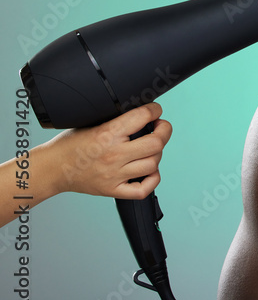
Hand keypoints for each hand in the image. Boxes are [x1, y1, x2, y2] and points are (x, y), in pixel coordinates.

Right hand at [38, 103, 172, 200]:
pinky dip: (152, 180)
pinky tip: (149, 171)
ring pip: (153, 164)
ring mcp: (114, 174)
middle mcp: (113, 155)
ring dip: (157, 154)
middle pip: (156, 143)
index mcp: (107, 134)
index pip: (142, 117)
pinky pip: (143, 189)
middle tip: (160, 128)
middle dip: (164, 131)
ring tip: (150, 149)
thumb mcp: (91, 123)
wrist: (51, 169)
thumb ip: (117, 120)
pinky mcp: (112, 189)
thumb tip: (141, 113)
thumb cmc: (68, 146)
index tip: (155, 111)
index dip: (155, 110)